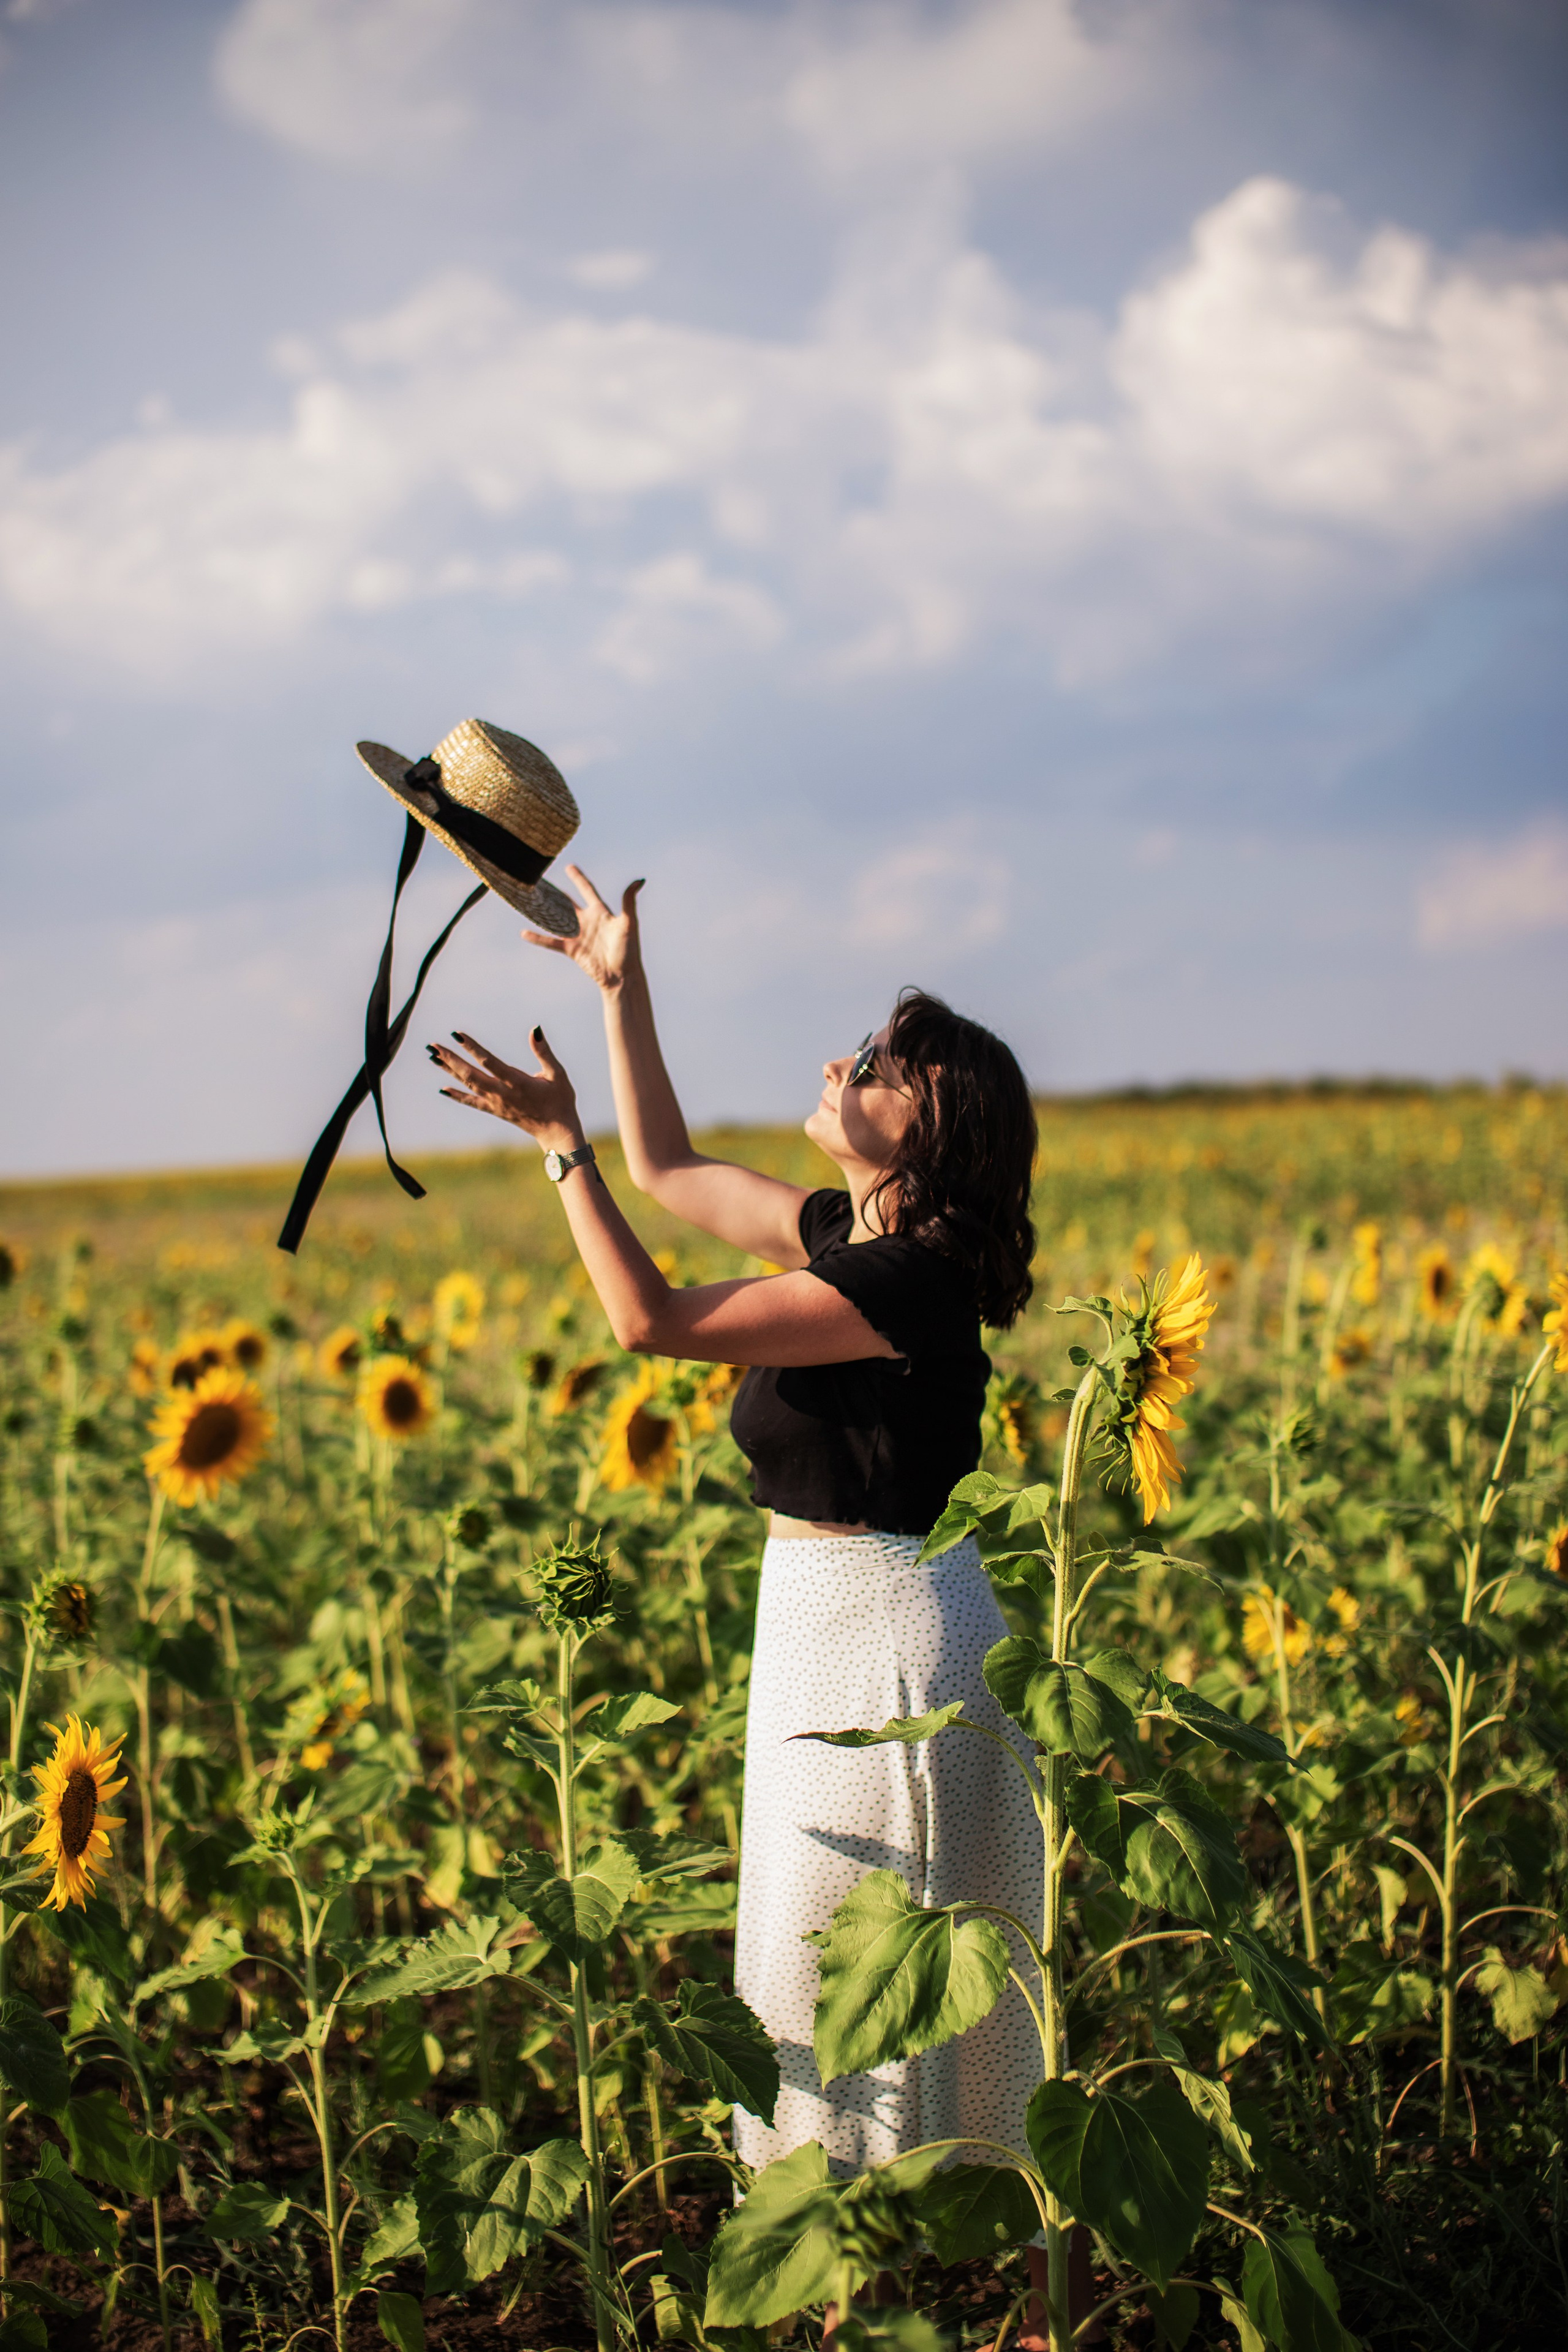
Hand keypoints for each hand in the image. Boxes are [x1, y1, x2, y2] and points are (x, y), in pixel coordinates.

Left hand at [427, 1028, 581, 1151]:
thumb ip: (544, 1052)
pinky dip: (457, 1095)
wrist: (556, 1130)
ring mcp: (497, 1104)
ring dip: (449, 1071)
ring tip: (433, 1057)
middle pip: (471, 1075)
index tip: (457, 1034)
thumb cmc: (560, 1100)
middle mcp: (503, 1094)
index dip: (472, 1048)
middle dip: (451, 1059)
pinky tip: (443, 1089)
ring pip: (468, 1085)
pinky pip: (472, 1102)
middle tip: (433, 1046)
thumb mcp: (557, 1073)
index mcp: (518, 1083)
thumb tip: (534, 1029)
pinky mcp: (495, 1110)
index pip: (489, 1062)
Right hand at [523, 865, 643, 991]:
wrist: (622, 976)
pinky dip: (538, 937)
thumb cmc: (629, 950)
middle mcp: (587, 921)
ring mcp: (578, 935)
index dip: (578, 878)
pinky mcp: (571, 949)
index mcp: (601, 912)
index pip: (587, 890)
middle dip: (555, 892)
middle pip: (567, 902)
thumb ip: (629, 901)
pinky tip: (524, 933)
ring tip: (529, 901)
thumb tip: (640, 880)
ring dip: (543, 911)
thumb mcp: (630, 923)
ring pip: (556, 919)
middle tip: (541, 881)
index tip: (569, 867)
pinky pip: (551, 941)